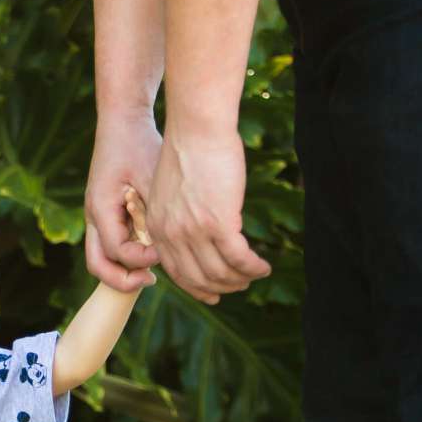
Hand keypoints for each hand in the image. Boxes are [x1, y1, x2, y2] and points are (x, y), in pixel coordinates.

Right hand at [85, 113, 162, 292]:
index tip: (164, 253)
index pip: (116, 251)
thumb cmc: (140, 144)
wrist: (123, 121)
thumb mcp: (152, 177)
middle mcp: (93, 215)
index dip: (141, 259)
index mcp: (101, 206)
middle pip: (98, 265)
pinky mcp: (106, 213)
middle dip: (123, 280)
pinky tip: (154, 251)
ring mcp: (97, 215)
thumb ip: (155, 213)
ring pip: (102, 258)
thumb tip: (168, 246)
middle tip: (151, 281)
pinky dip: (128, 255)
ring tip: (153, 272)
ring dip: (125, 269)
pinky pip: (111, 244)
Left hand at [146, 128, 270, 304]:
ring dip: (242, 279)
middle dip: (222, 287)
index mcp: (157, 225)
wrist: (197, 126)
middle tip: (241, 285)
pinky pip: (239, 258)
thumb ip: (180, 213)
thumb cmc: (190, 148)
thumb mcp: (174, 187)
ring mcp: (194, 230)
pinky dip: (253, 267)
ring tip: (256, 274)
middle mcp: (171, 233)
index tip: (212, 294)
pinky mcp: (218, 222)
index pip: (175, 271)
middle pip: (198, 278)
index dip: (196, 287)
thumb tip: (200, 229)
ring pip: (221, 272)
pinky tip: (263, 267)